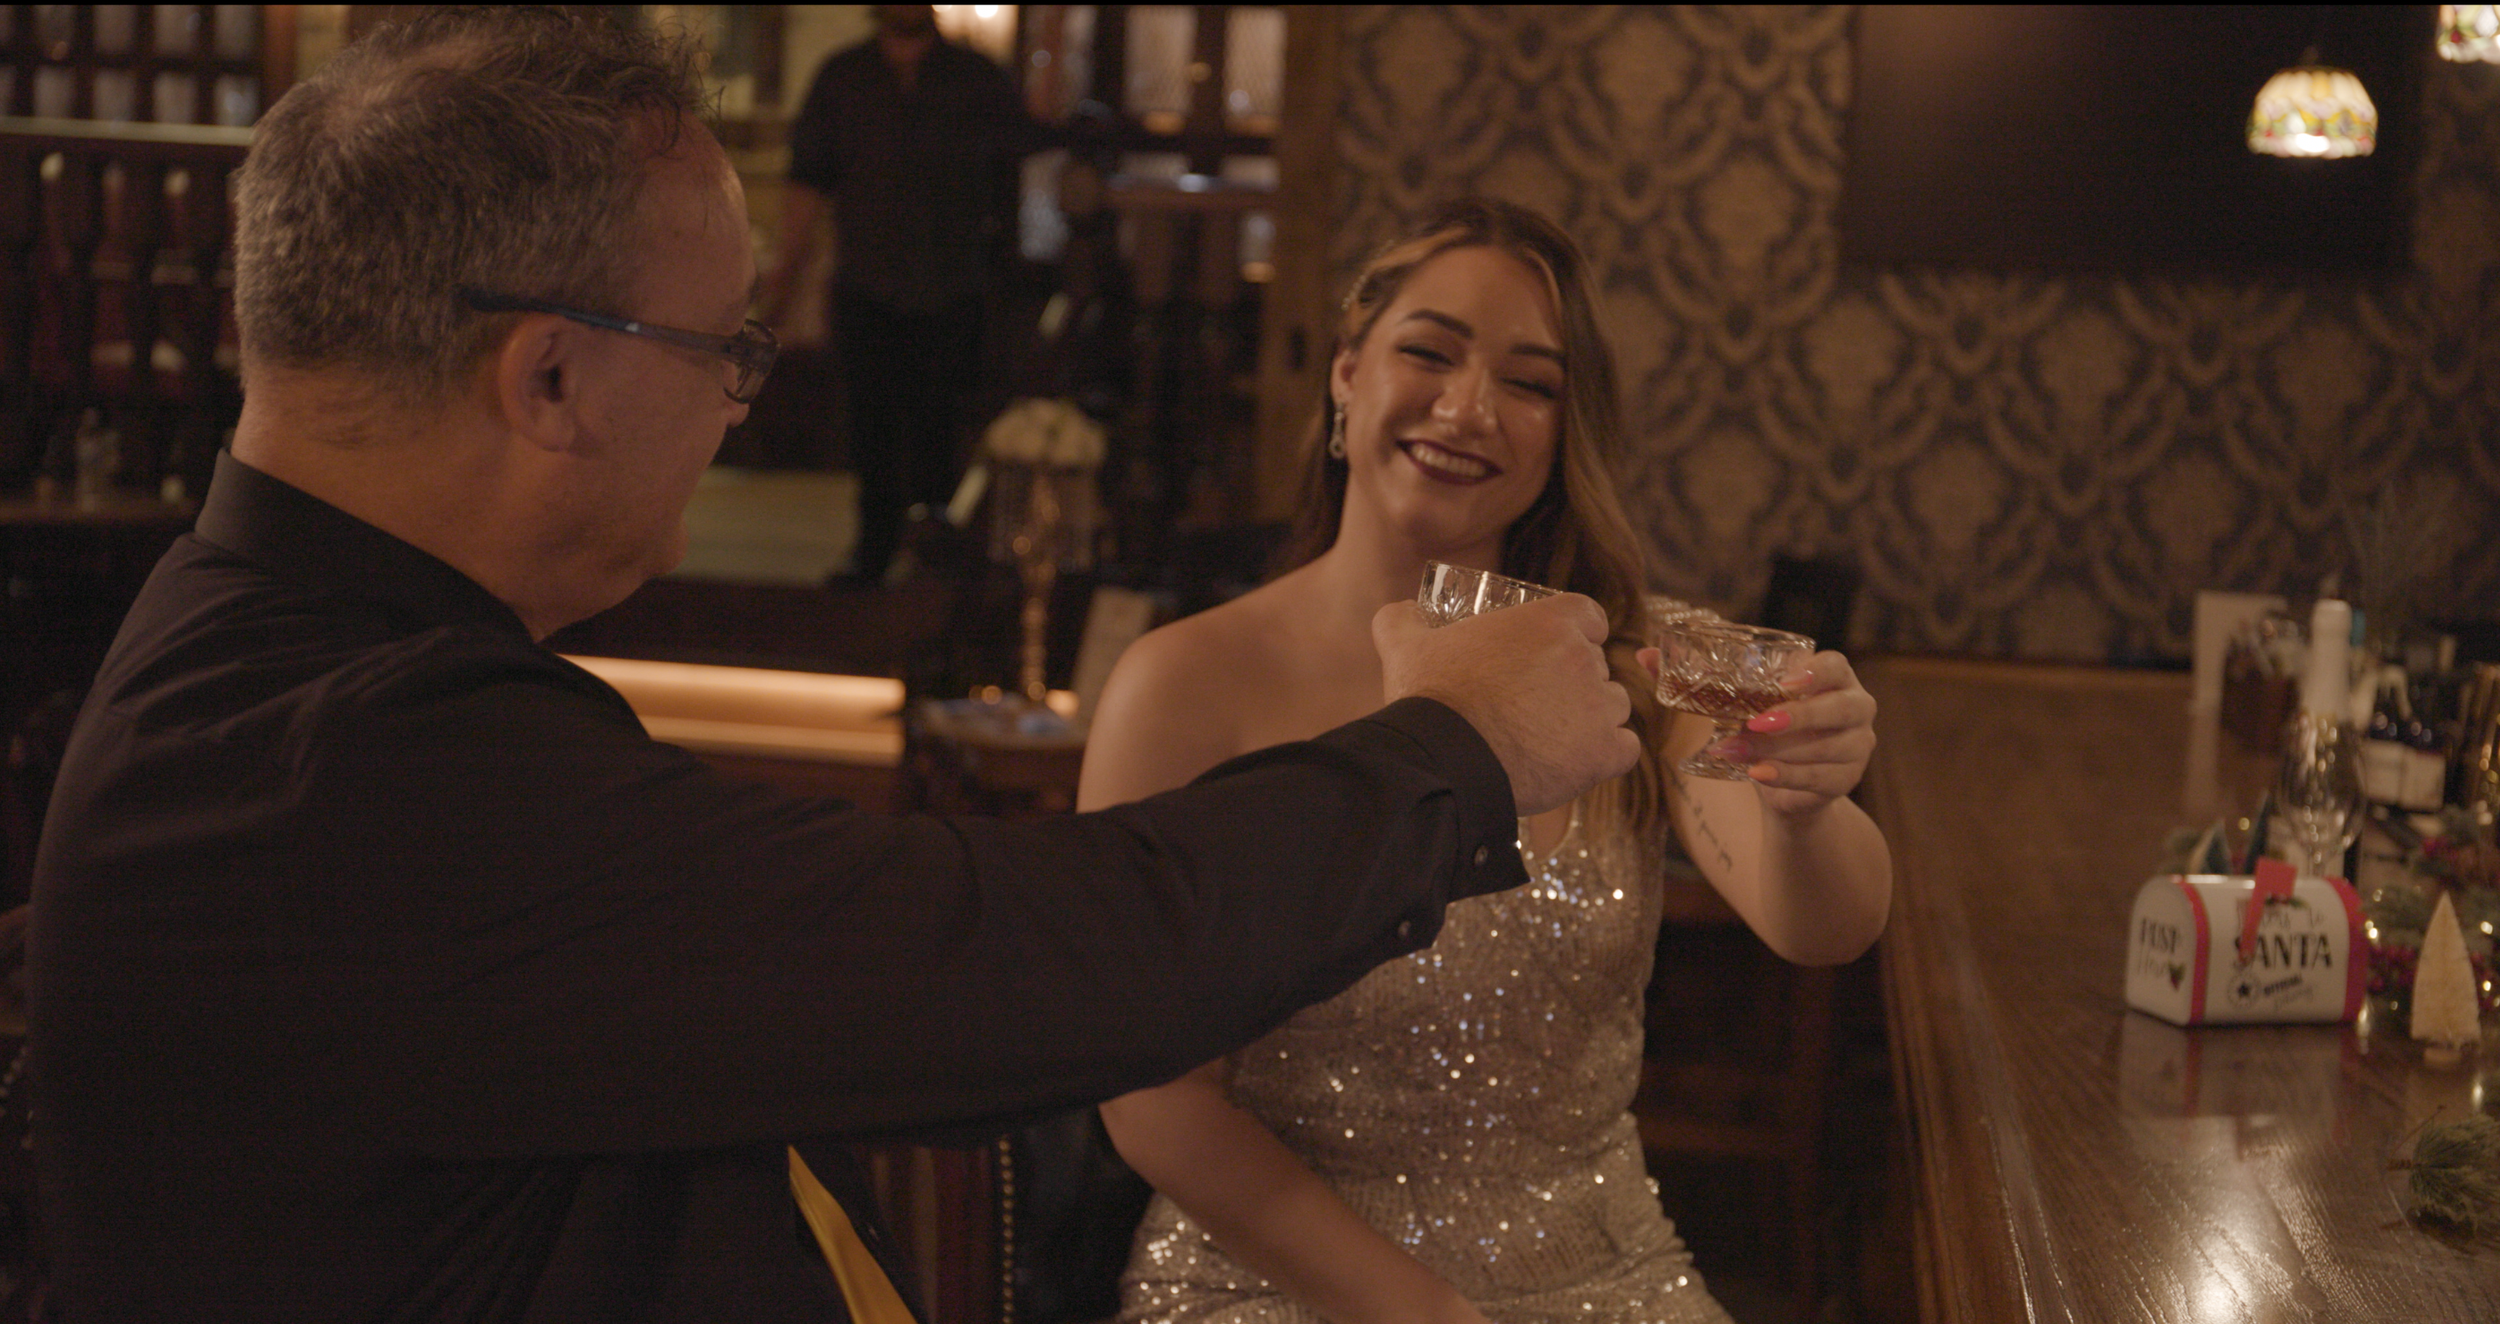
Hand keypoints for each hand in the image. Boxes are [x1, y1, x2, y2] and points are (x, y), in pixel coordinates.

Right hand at [1372, 595, 1637, 816]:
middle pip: (1598, 666)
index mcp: (1549, 622)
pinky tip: (1574, 762)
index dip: (1576, 635)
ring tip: (1549, 739)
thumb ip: (1402, 619)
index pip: (1589, 617)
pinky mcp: (1604, 752)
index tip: (1553, 656)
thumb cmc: (1429, 700)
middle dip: (1574, 684)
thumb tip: (1400, 610)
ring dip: (1590, 720)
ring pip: (1612, 707)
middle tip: (1536, 706)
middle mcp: (1582, 658)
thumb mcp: (1404, 645)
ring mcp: (1597, 706)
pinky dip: (1605, 755)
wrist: (1442, 759)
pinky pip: (1624, 748)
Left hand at [1712, 650, 1876, 814]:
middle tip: (1757, 723)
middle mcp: (1858, 709)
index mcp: (1838, 680)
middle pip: (1841, 708)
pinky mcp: (1848, 779)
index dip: (1814, 672)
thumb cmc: (1777, 731)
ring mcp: (1859, 746)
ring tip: (1736, 750)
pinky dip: (1784, 775)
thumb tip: (1720, 694)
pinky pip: (1818, 777)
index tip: (1784, 682)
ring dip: (1775, 749)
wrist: (1787, 781)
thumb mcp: (1766, 707)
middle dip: (1798, 716)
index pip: (1836, 666)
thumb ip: (1755, 696)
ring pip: (1824, 747)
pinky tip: (1757, 772)